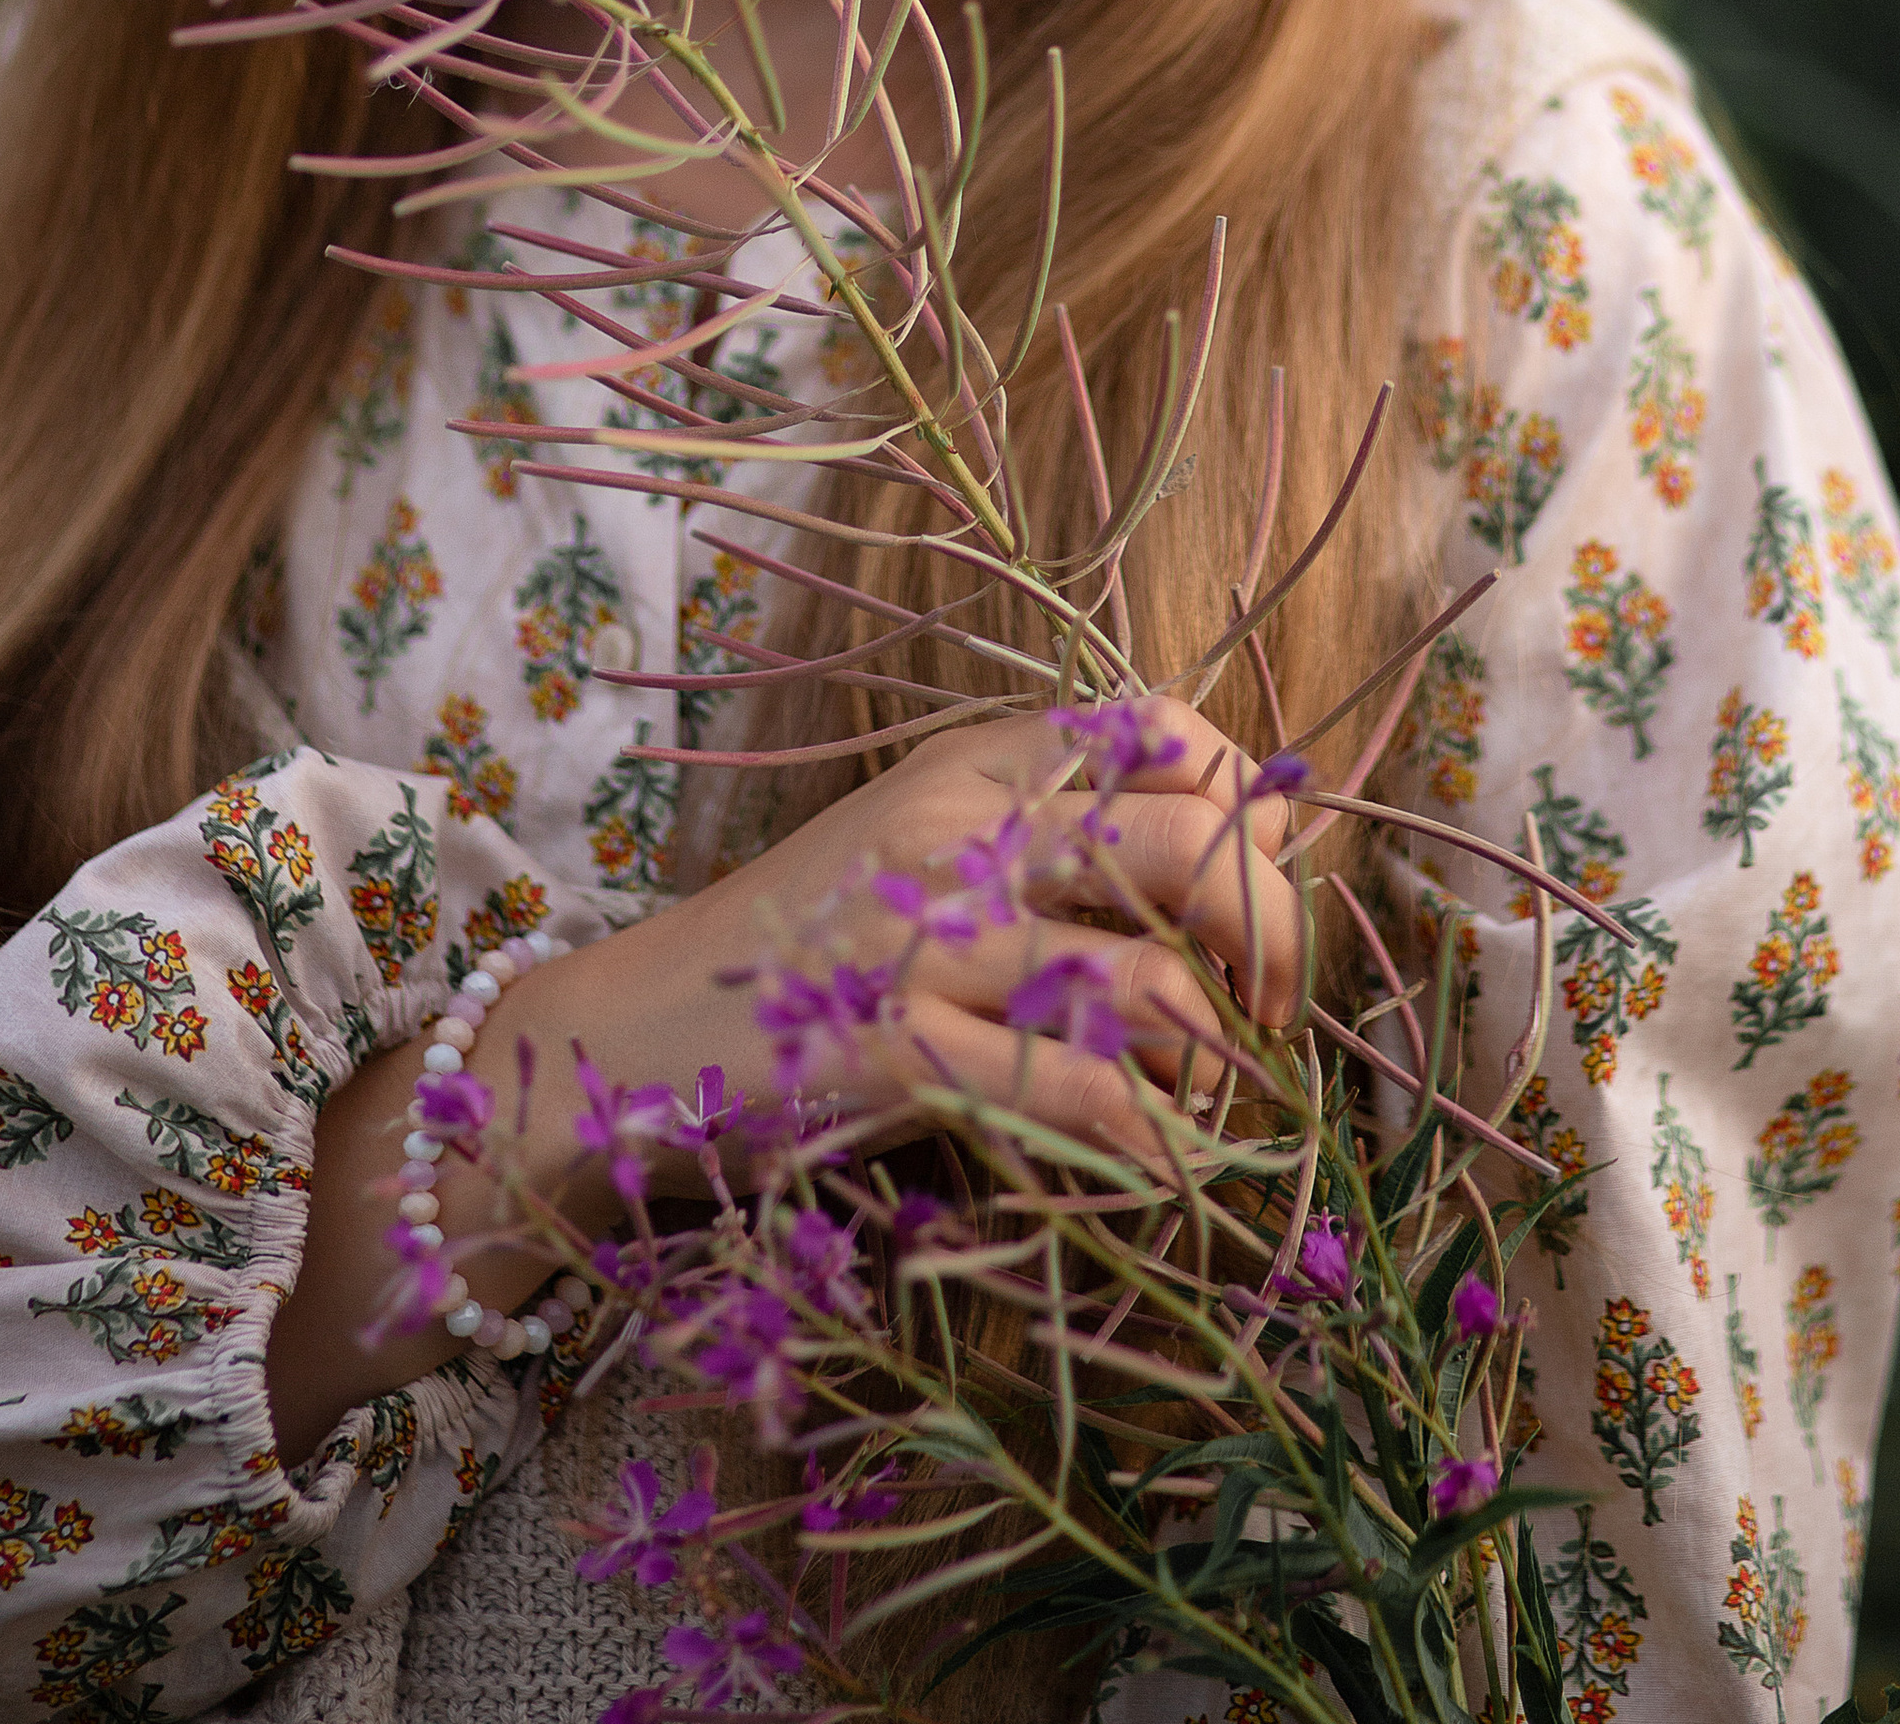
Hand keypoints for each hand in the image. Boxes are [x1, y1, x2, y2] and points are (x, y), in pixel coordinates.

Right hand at [267, 697, 1294, 1459]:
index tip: (1250, 887)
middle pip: (1193, 843)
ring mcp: (920, 939)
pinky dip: (1147, 1145)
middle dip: (1275, 935)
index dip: (1243, 805)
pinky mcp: (888, 1052)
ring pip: (1152, 978)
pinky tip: (1155, 1171)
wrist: (624, 1040)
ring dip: (1216, 1060)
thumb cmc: (802, 954)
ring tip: (1200, 1101)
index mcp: (970, 764)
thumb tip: (1268, 828)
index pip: (1165, 728)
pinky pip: (1073, 1093)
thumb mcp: (932, 854)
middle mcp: (954, 828)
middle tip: (1268, 1012)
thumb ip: (1069, 836)